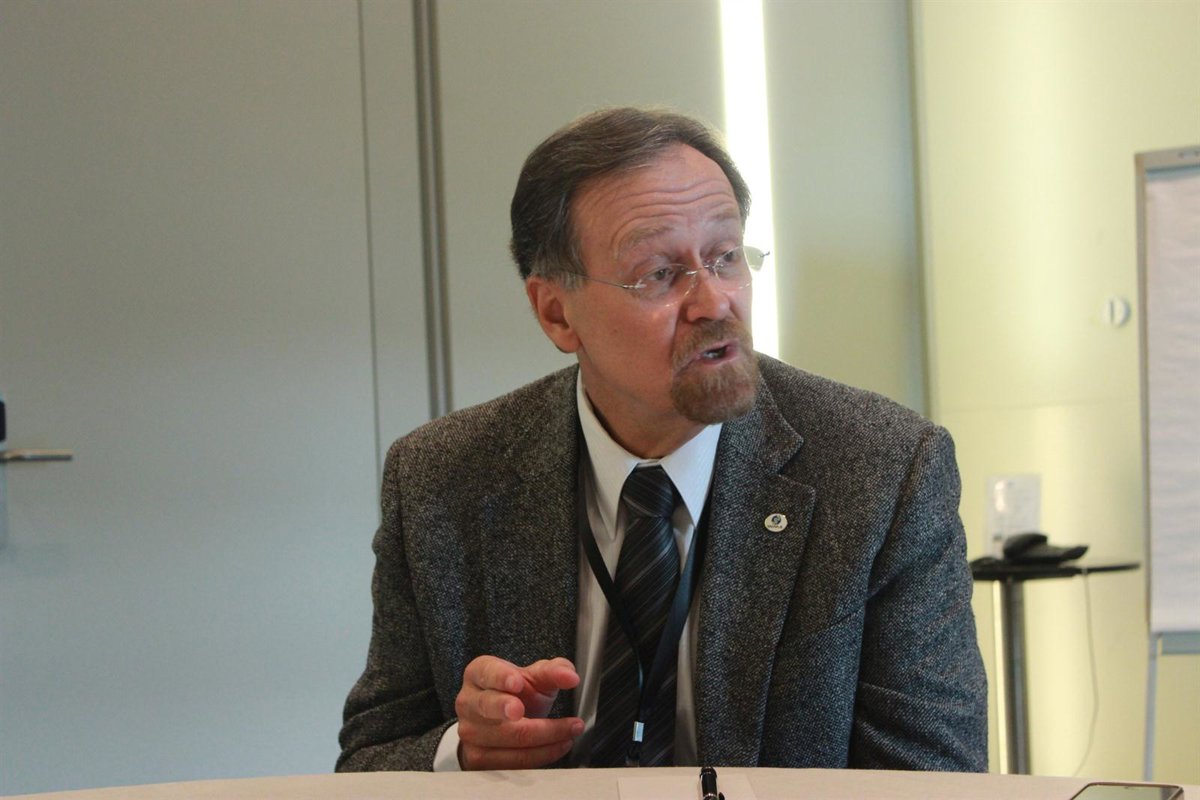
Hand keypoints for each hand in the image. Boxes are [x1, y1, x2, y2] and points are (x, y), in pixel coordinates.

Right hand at [455, 655, 583, 769]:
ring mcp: (469, 733)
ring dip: (546, 736)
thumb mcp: (535, 677)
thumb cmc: (518, 694)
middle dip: (507, 708)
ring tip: (570, 729)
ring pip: (508, 738)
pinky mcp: (477, 760)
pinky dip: (541, 755)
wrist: (501, 721)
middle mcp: (468, 702)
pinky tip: (558, 745)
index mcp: (478, 674)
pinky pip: (512, 761)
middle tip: (524, 710)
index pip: (488, 672)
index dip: (502, 678)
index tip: (517, 682)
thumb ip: (554, 672)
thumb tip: (570, 677)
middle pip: (489, 706)